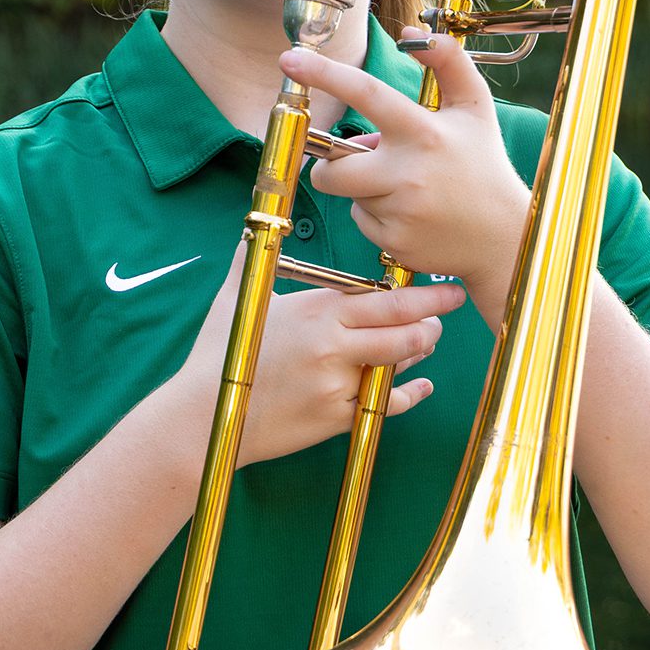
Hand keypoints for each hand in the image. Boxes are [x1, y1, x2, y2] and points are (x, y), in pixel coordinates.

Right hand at [171, 245, 466, 466]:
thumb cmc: (219, 357)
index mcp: (316, 312)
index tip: (445, 287)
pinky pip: (385, 404)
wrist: (203, 417)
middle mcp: (332, 345)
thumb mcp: (237, 302)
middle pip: (404, 329)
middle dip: (433, 319)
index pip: (385, 299)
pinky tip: (421, 385)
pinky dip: (409, 393)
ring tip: (427, 342)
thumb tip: (248, 232)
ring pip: (398, 364)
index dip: (423, 294)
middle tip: (447, 312)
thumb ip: (251, 264)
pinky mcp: (335, 418)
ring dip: (420, 352)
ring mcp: (337, 383)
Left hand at [279, 28, 533, 324]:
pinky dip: (376, 216)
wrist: (503, 235)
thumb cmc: (483, 164)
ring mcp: (400, 211)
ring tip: (402, 188)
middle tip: (353, 161)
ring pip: (349, 195)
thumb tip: (410, 30)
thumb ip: (448, 62)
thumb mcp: (474, 108)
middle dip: (330, 165)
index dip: (325, 74)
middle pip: (332, 168)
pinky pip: (362, 223)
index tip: (290, 59)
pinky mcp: (395, 242)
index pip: (367, 94)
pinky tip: (409, 215)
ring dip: (364, 189)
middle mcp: (408, 172)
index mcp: (423, 132)